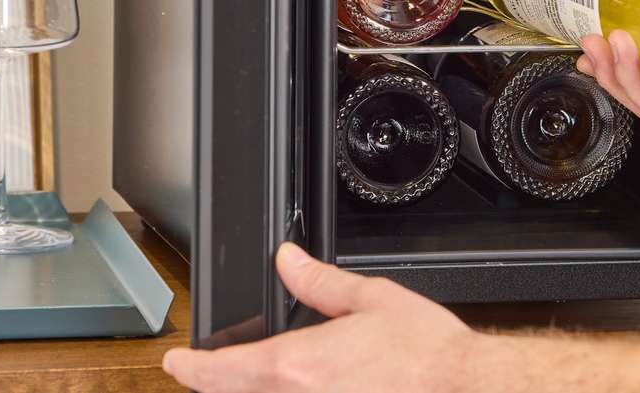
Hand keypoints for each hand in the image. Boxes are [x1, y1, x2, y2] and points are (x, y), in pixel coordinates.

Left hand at [163, 243, 476, 392]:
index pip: (221, 371)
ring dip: (257, 391)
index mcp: (297, 365)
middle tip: (216, 371)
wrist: (466, 388)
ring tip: (263, 376)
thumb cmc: (426, 354)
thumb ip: (320, 283)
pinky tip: (317, 387)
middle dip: (222, 384)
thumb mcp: (370, 300)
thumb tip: (288, 260)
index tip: (174, 362)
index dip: (190, 366)